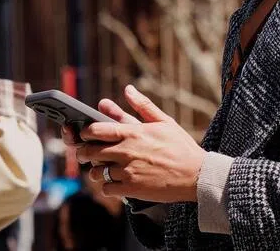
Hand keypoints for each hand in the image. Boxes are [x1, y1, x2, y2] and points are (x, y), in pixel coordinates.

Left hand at [74, 85, 205, 204]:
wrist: (194, 174)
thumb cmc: (180, 146)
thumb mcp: (163, 121)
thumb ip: (142, 105)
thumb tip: (128, 89)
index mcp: (133, 133)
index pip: (97, 130)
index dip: (86, 131)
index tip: (85, 133)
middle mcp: (126, 152)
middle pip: (91, 152)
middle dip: (84, 151)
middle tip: (86, 151)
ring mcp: (128, 172)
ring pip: (97, 172)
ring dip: (95, 170)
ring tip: (100, 168)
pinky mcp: (131, 190)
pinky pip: (107, 189)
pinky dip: (106, 186)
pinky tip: (113, 181)